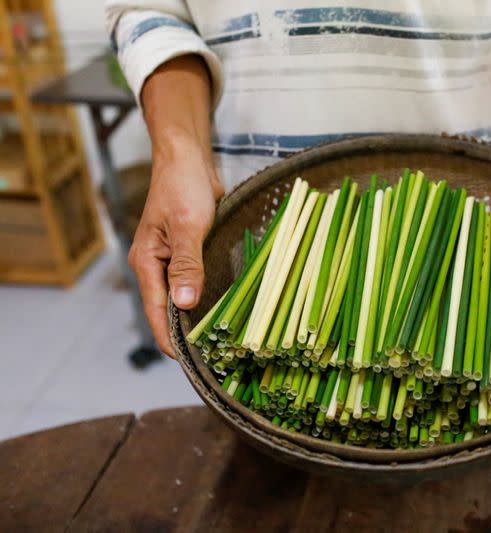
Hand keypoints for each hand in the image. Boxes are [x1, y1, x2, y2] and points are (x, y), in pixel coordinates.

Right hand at [128, 142, 222, 355]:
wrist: (187, 158)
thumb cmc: (183, 187)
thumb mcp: (188, 226)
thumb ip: (187, 264)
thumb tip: (184, 303)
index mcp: (147, 262)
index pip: (156, 311)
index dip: (170, 338)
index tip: (189, 361)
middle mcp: (156, 265)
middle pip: (168, 309)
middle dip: (185, 333)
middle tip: (213, 356)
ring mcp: (172, 259)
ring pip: (183, 296)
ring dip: (197, 315)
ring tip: (220, 340)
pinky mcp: (189, 252)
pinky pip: (195, 281)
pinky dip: (206, 296)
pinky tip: (224, 308)